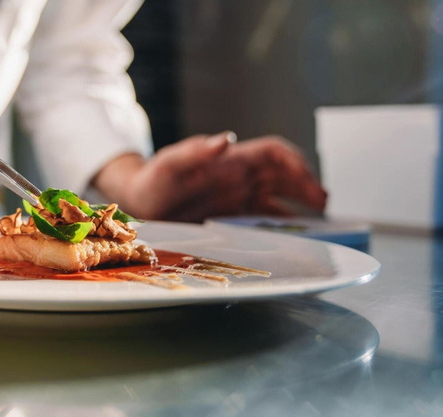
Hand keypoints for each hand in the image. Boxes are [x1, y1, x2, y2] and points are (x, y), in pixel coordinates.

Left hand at [93, 133, 326, 221]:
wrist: (138, 202)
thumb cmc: (152, 179)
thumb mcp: (169, 164)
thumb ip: (195, 152)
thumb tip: (227, 139)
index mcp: (229, 160)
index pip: (271, 153)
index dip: (293, 161)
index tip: (307, 177)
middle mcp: (238, 175)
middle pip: (283, 174)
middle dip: (306, 184)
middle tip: (323, 203)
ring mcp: (236, 194)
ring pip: (278, 194)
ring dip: (300, 201)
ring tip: (320, 217)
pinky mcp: (230, 214)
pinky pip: (262, 215)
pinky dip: (281, 222)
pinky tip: (294, 232)